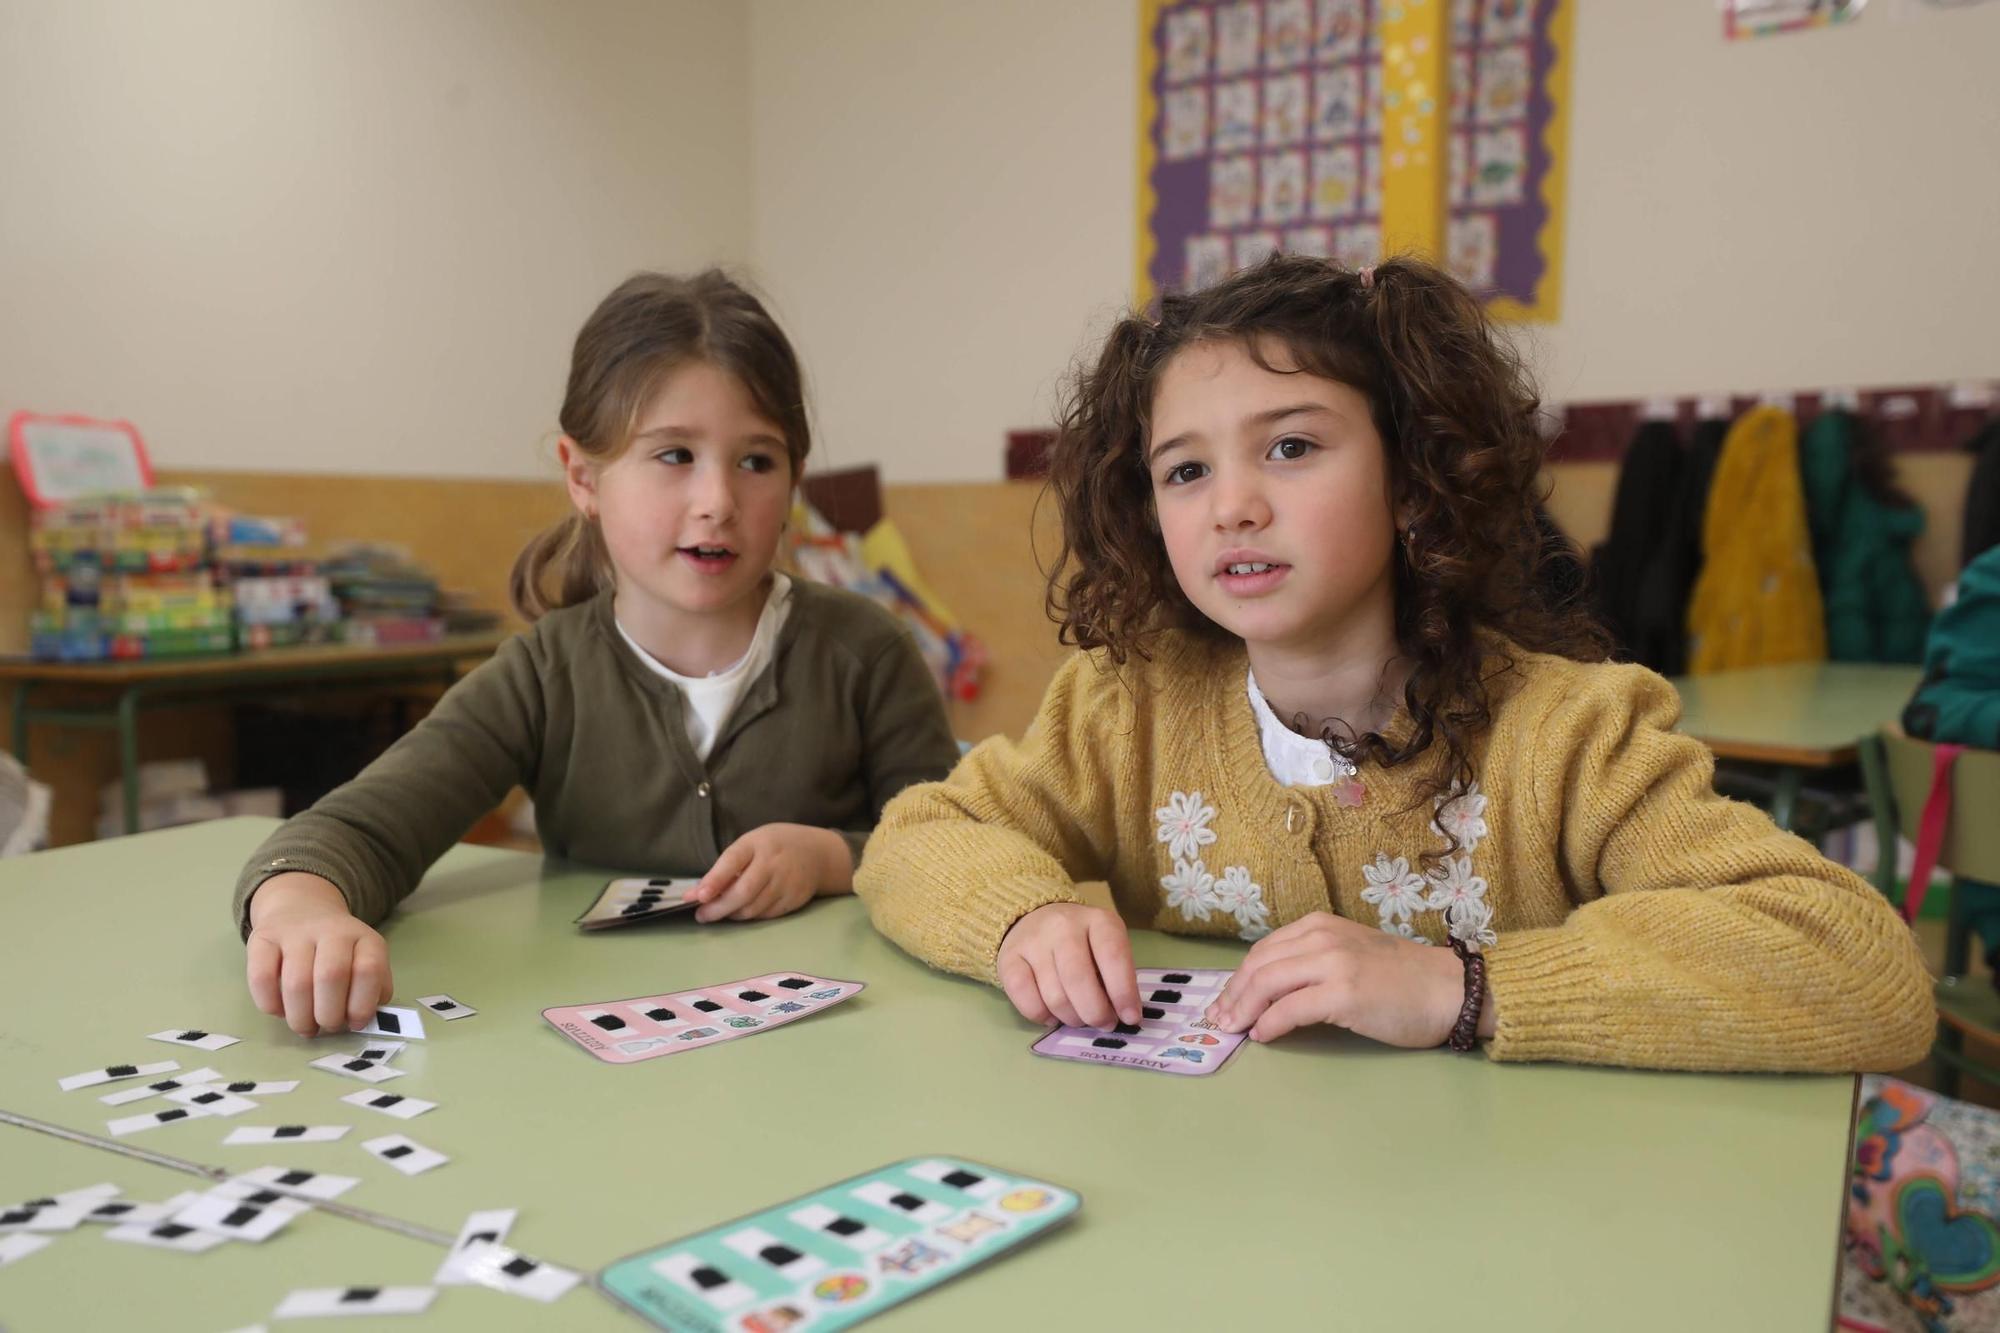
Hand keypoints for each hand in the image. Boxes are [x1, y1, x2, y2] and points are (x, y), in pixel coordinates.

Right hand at [245, 872, 392, 1037]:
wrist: (302, 908)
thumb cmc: (339, 950)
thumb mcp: (365, 960)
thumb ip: (372, 989)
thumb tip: (363, 1020)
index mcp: (364, 938)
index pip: (369, 970)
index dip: (362, 1005)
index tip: (355, 1024)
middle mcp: (331, 930)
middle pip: (331, 976)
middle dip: (329, 1015)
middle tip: (327, 1027)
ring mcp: (294, 932)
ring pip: (297, 982)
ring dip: (301, 1017)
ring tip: (305, 1027)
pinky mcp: (262, 939)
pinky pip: (261, 978)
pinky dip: (270, 1004)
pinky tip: (280, 1011)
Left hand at [687, 824, 848, 922]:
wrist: (818, 853)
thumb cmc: (775, 846)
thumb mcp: (751, 844)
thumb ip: (727, 866)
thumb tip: (697, 893)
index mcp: (758, 843)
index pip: (733, 860)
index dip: (715, 880)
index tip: (698, 896)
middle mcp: (773, 863)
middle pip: (743, 892)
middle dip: (718, 908)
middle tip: (701, 915)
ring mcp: (786, 883)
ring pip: (753, 908)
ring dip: (732, 914)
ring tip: (719, 913)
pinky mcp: (794, 900)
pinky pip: (766, 915)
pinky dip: (749, 916)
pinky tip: (741, 912)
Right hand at [995, 903, 1140, 1028]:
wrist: (1034, 918)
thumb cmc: (1082, 942)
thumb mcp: (1105, 947)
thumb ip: (1116, 977)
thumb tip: (1125, 1016)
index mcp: (1097, 920)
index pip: (1113, 956)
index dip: (1123, 992)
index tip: (1130, 1018)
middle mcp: (1063, 926)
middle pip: (1079, 979)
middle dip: (1095, 1013)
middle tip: (1103, 1024)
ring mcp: (1033, 941)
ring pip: (1054, 996)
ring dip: (1071, 1018)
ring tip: (1078, 1017)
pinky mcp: (1008, 959)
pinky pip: (1026, 1001)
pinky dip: (1043, 1017)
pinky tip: (1052, 1014)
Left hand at [1205, 912, 1490, 1046]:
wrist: (1449, 989)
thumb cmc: (1403, 978)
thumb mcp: (1350, 955)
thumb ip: (1312, 963)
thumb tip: (1269, 991)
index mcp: (1320, 925)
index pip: (1263, 951)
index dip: (1238, 978)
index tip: (1225, 1001)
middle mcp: (1322, 937)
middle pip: (1259, 966)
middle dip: (1233, 995)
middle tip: (1219, 1020)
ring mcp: (1333, 963)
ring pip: (1268, 984)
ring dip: (1244, 1009)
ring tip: (1233, 1029)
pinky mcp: (1343, 993)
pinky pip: (1290, 1009)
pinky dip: (1270, 1024)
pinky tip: (1263, 1036)